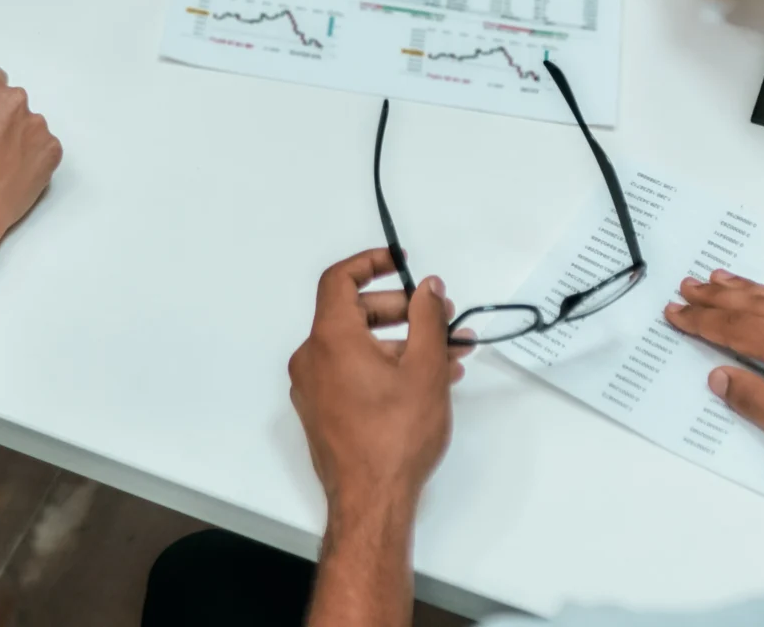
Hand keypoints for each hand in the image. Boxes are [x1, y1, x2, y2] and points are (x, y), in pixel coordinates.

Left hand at [289, 250, 463, 518]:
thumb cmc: (395, 436)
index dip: (371, 263)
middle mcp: (313, 359)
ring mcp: (315, 389)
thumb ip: (427, 318)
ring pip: (360, 348)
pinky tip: (427, 381)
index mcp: (330, 339)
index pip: (339, 279)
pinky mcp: (323, 413)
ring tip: (450, 354)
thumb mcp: (425, 368)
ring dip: (403, 344)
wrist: (372, 500)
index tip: (400, 264)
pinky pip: (353, 374)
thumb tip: (427, 288)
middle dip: (403, 310)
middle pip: (354, 313)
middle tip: (441, 316)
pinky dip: (386, 367)